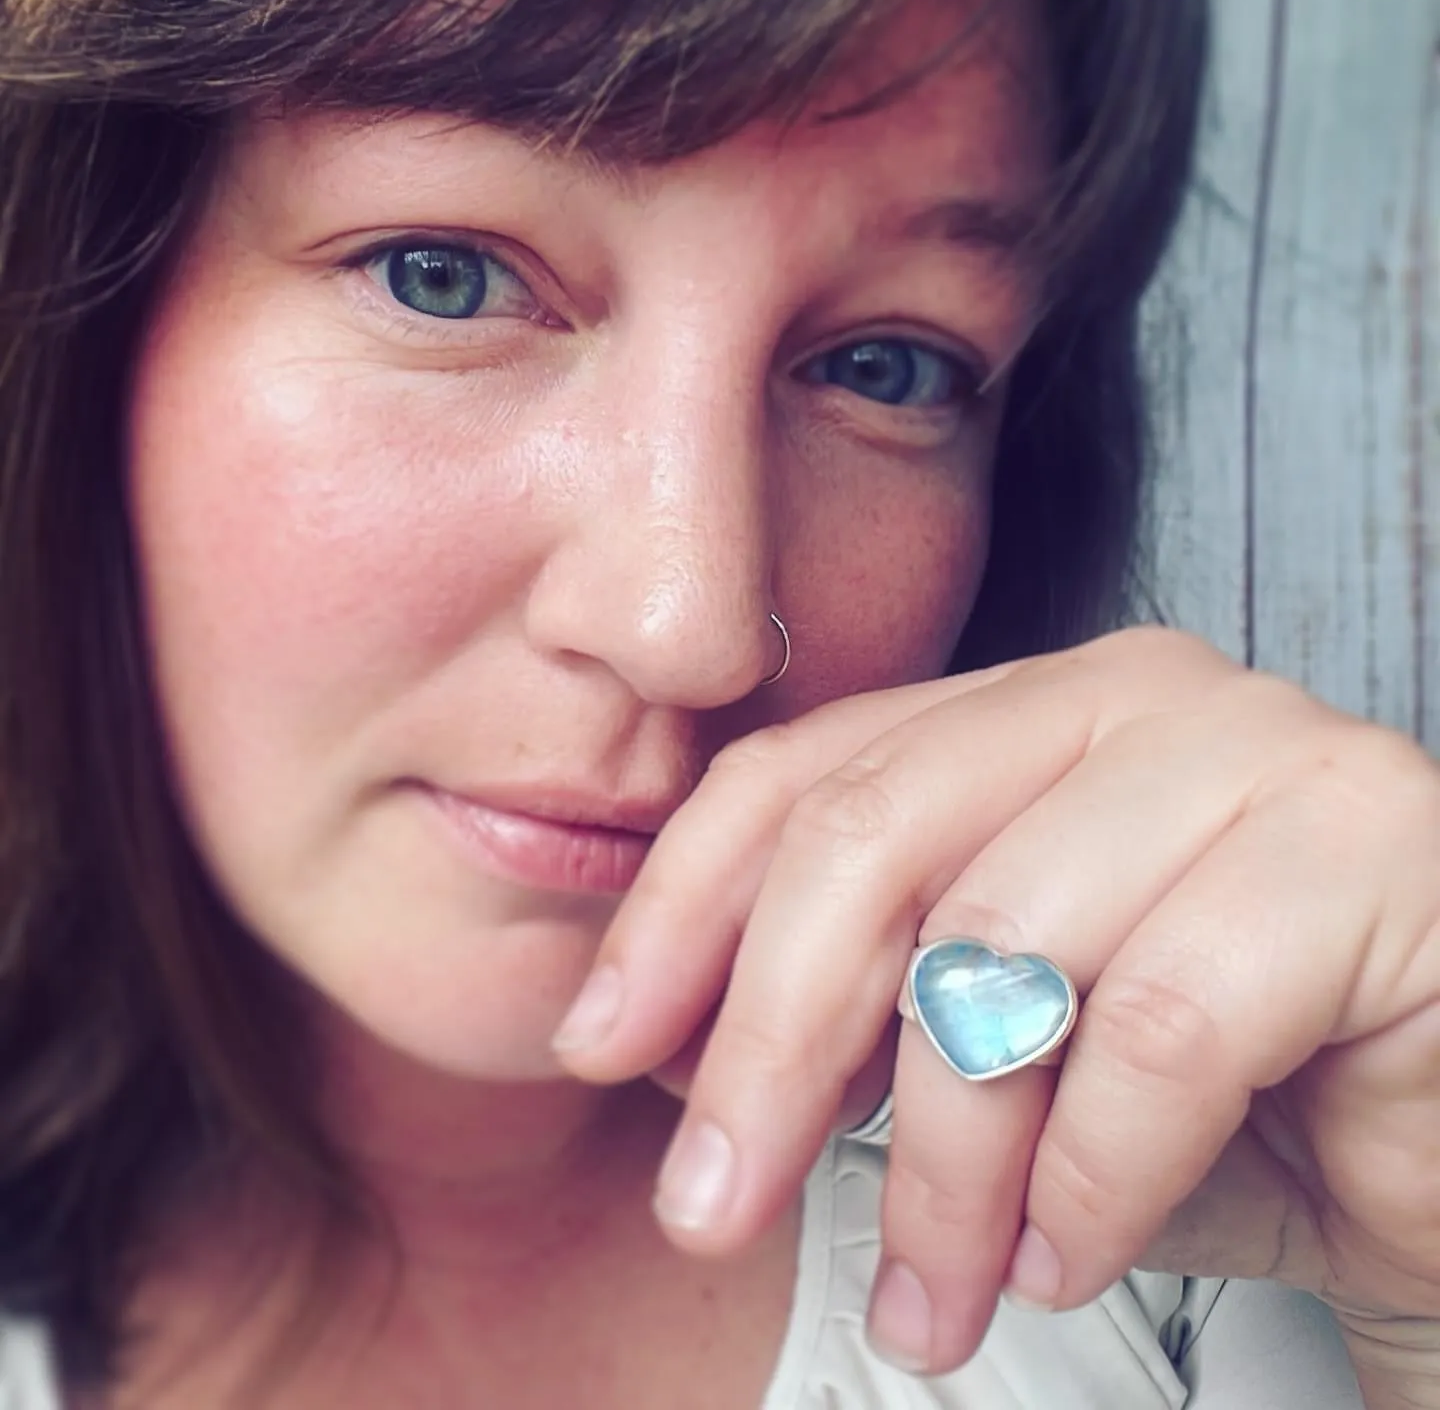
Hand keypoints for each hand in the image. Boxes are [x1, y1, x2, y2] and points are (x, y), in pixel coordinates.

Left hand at [552, 626, 1439, 1374]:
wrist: (1439, 1141)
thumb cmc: (1219, 1094)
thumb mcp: (995, 1046)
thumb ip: (849, 1011)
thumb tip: (663, 1036)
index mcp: (1027, 709)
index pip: (804, 775)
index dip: (681, 911)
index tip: (601, 1044)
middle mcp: (1132, 694)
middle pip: (872, 839)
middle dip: (764, 1042)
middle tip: (711, 1208)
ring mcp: (1257, 752)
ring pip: (1006, 952)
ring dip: (942, 1168)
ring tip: (933, 1300)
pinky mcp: (1368, 851)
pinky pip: (1163, 1031)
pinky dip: (1089, 1178)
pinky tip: (1065, 1255)